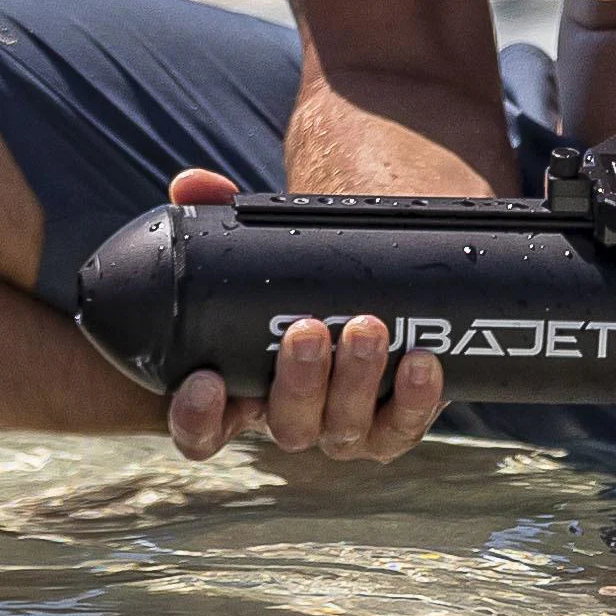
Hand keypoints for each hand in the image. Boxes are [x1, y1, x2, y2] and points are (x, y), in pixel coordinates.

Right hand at [152, 166, 450, 463]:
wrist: (367, 284)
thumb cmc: (294, 278)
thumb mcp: (257, 250)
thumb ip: (218, 216)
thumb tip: (192, 186)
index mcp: (237, 395)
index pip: (202, 430)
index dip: (197, 418)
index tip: (207, 380)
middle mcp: (289, 420)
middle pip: (286, 426)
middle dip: (298, 382)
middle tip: (308, 329)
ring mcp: (343, 427)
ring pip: (344, 427)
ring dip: (355, 381)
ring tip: (367, 326)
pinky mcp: (394, 423)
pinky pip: (403, 426)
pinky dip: (415, 399)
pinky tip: (422, 362)